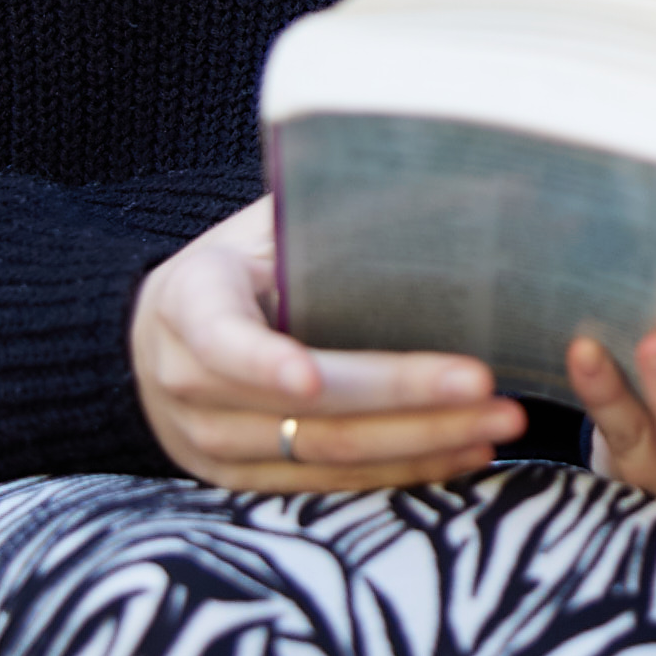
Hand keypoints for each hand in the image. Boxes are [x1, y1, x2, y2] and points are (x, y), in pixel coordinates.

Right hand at [129, 199, 524, 489]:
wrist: (159, 344)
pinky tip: (463, 450)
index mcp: (190, 302)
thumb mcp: (257, 229)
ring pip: (326, 454)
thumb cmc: (238, 270)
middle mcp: (190, 383)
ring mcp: (214, 443)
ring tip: (497, 421)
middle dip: (402, 397)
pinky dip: (402, 470)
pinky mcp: (245, 482)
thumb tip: (429, 170)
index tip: (312, 378)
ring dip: (421, 442)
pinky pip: (331, 486)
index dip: (264, 362)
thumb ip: (319, 208)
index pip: (221, 338)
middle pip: (303, 408)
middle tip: (481, 384)